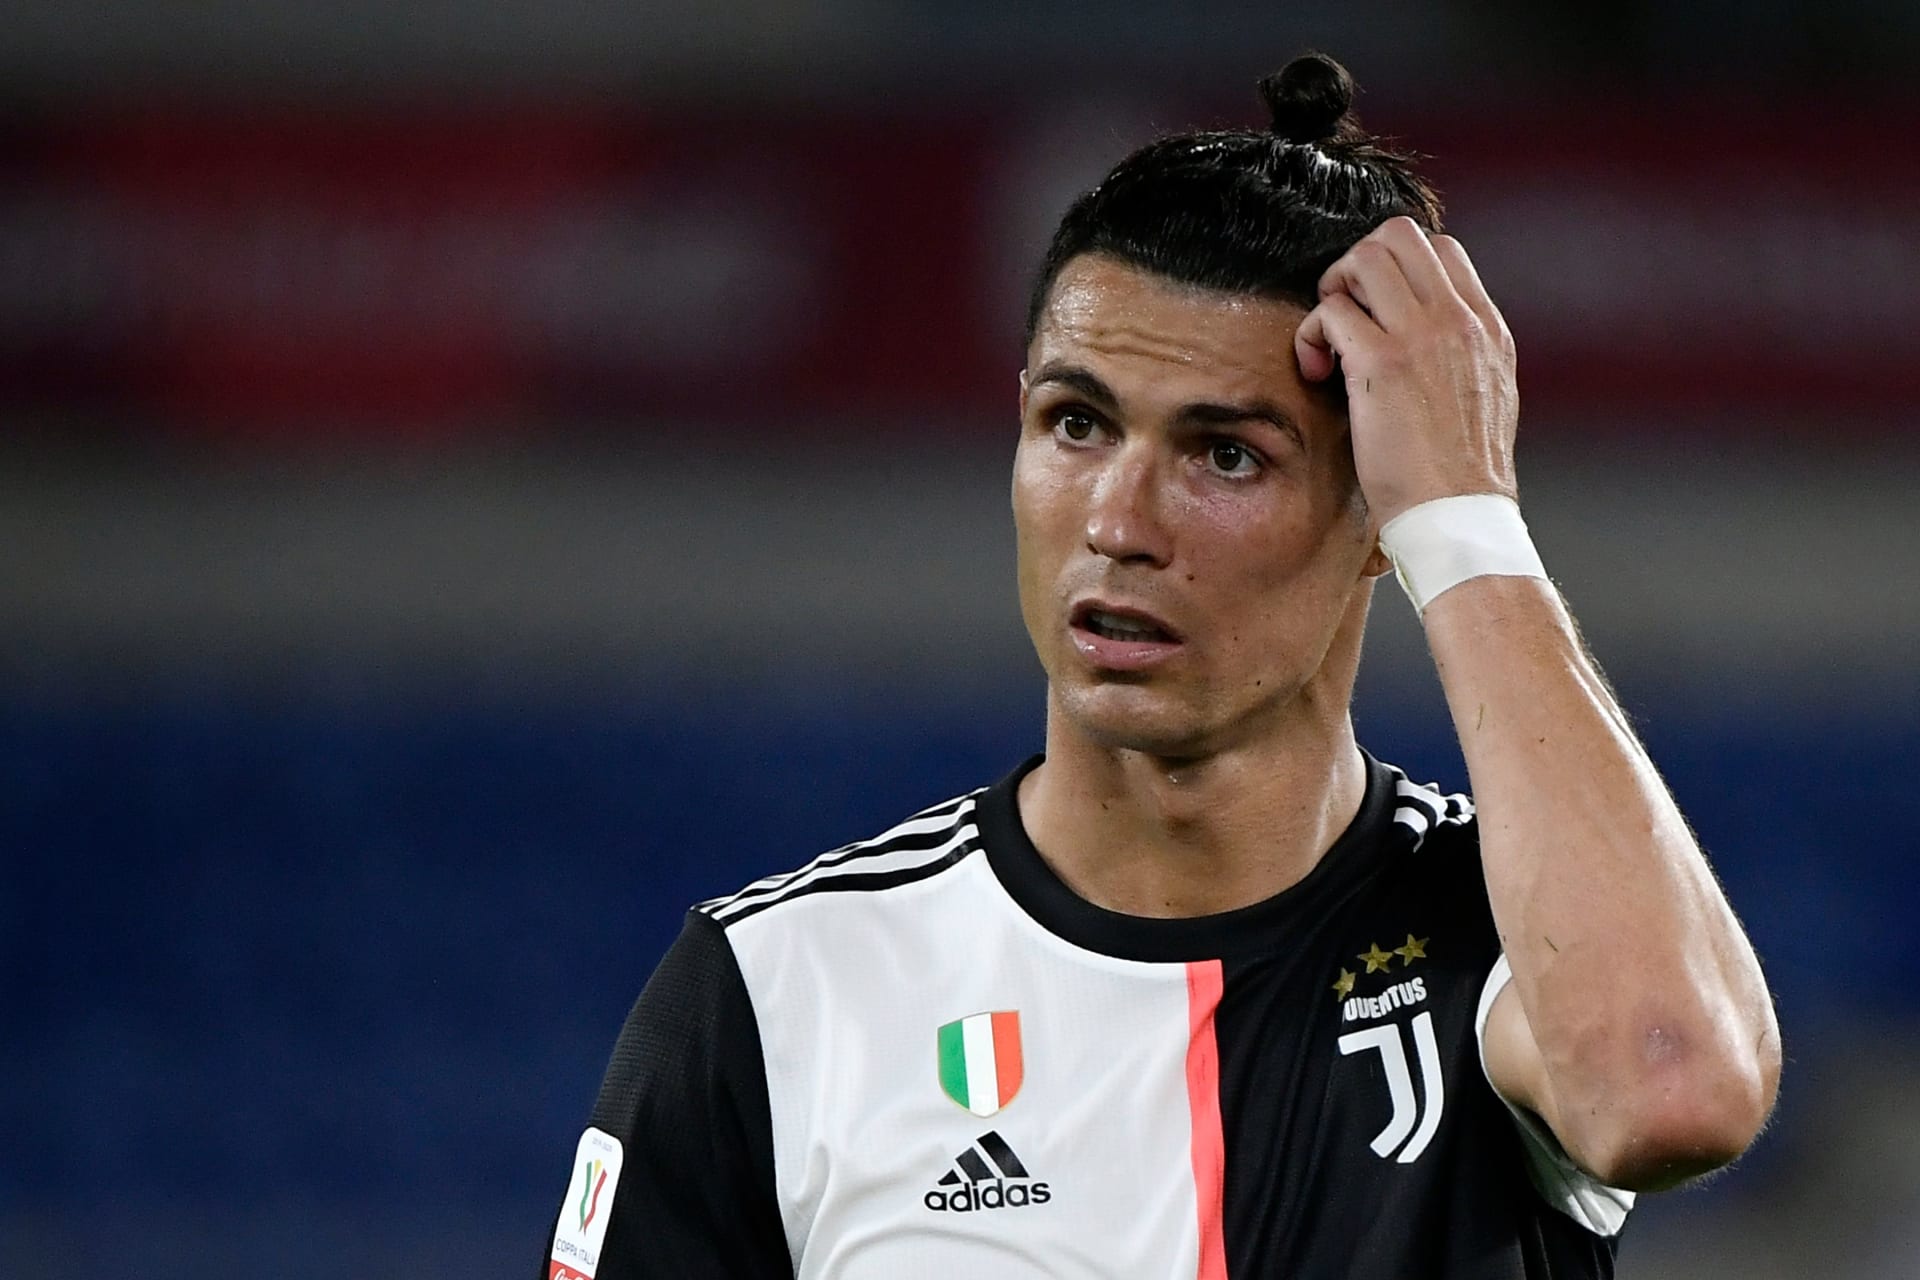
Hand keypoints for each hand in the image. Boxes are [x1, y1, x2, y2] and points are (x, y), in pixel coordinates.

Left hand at [1293, 218, 1518, 527]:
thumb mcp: (1484, 399)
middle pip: (1398, 235)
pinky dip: (1310, 333)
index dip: (1396, 269)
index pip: (1441, 249)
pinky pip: (1330, 310)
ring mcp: (1422, 337)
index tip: (1377, 316)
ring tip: (1329, 341)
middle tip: (1343, 316)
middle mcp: (1458, 321)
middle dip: (1357, 265)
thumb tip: (1429, 342)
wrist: (1459, 516)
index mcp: (1485, 328)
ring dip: (1332, 290)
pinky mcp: (1382, 365)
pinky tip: (1315, 372)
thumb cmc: (1459, 476)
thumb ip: (1461, 358)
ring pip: (1363, 257)